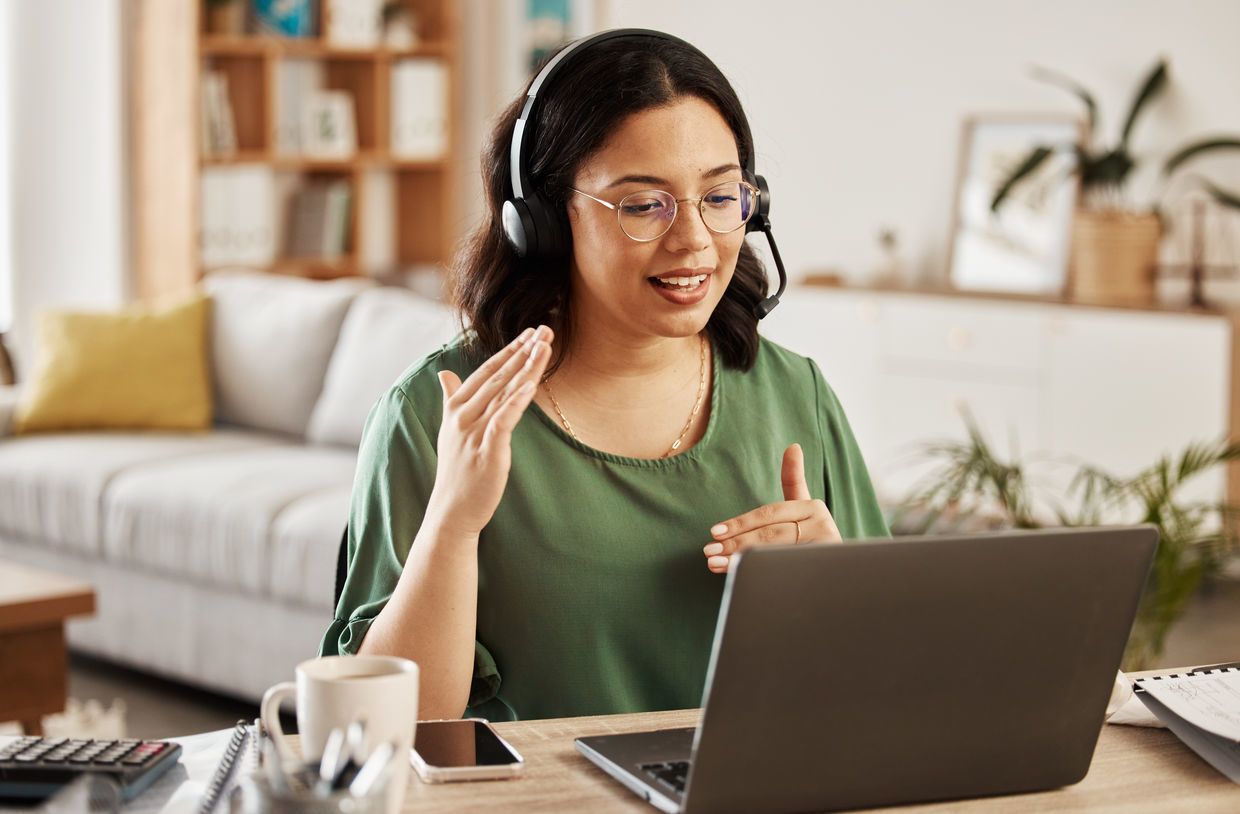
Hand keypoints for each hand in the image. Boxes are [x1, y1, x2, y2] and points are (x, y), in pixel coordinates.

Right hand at [424, 325, 552, 538]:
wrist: (452, 510)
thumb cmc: (456, 470)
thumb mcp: (450, 429)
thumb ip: (450, 398)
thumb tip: (443, 373)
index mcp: (456, 407)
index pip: (486, 371)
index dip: (509, 351)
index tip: (529, 333)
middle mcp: (463, 415)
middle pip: (499, 376)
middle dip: (523, 352)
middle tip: (546, 330)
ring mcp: (474, 432)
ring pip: (504, 392)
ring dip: (526, 367)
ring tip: (545, 346)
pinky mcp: (488, 450)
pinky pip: (503, 419)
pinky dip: (516, 401)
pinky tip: (530, 384)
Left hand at [702, 443, 840, 573]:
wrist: (843, 573)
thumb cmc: (814, 537)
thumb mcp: (804, 509)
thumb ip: (794, 480)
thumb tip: (793, 446)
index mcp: (813, 507)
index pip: (768, 514)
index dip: (740, 523)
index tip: (714, 530)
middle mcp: (823, 525)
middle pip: (769, 534)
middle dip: (735, 543)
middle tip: (708, 550)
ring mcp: (825, 549)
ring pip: (774, 555)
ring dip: (740, 561)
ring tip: (715, 563)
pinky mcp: (824, 569)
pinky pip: (783, 572)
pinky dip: (759, 575)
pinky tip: (739, 578)